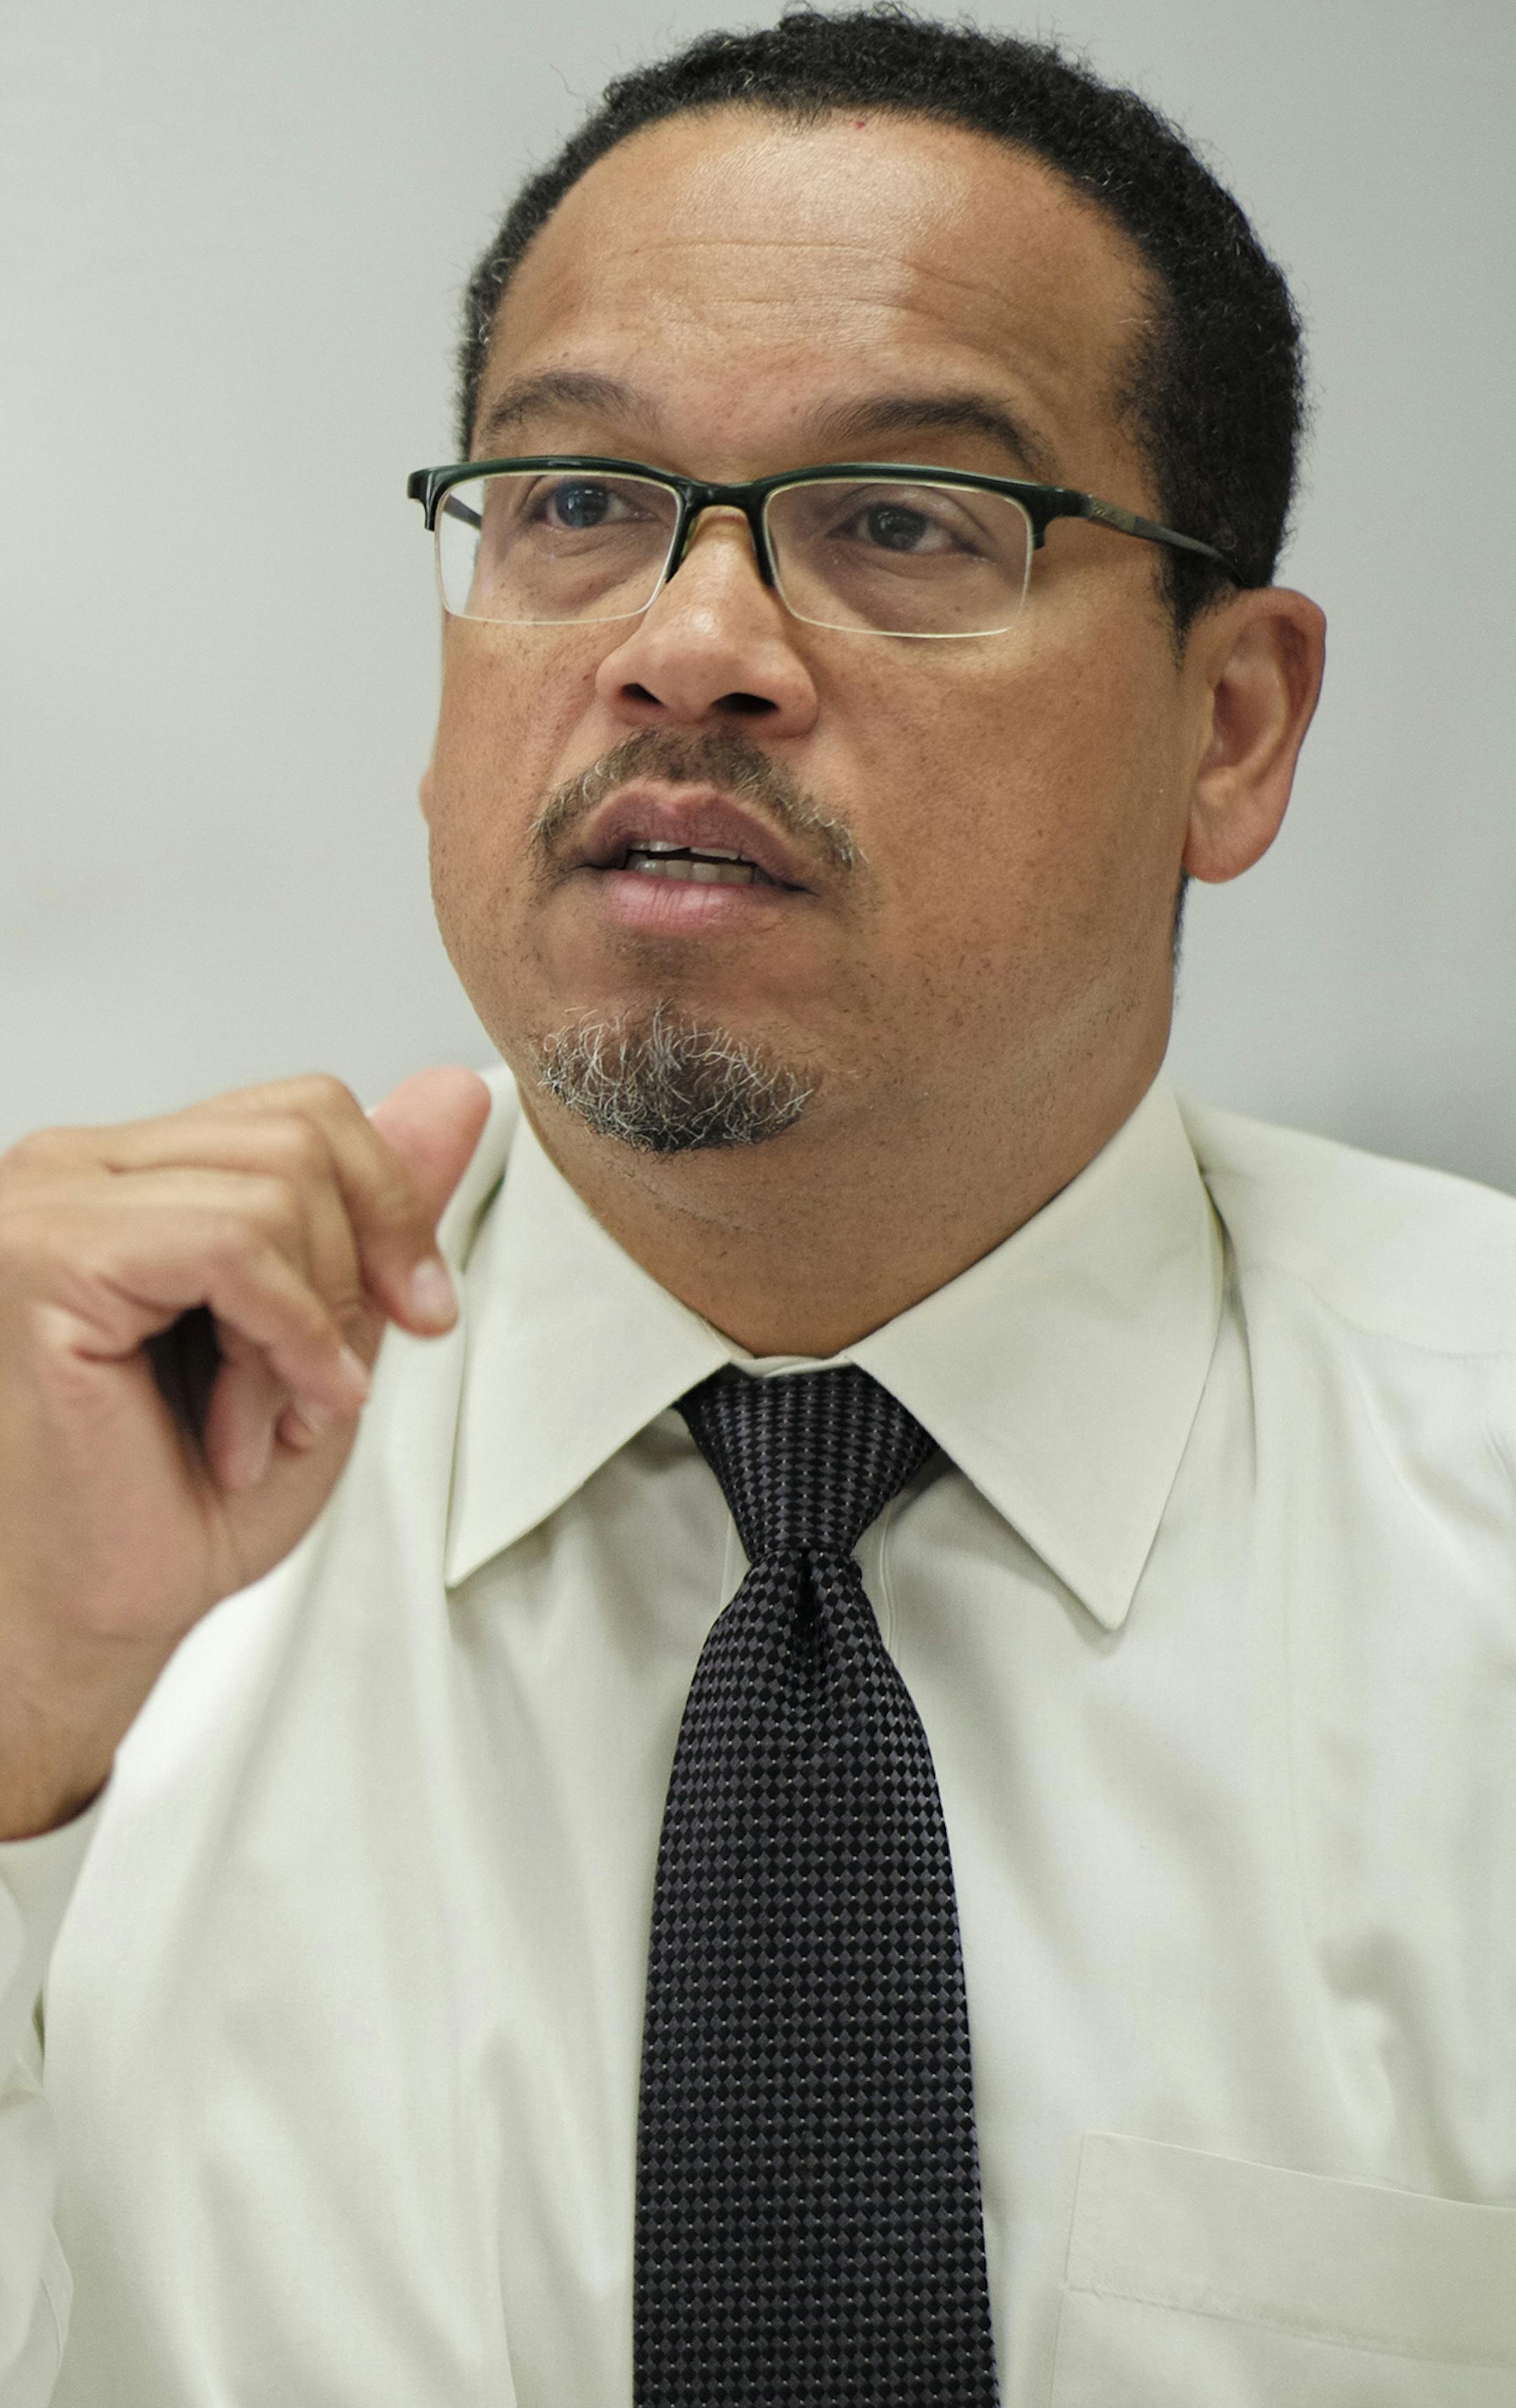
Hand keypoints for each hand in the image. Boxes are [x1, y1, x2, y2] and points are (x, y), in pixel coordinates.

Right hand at [0, 1065, 490, 1836]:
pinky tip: (258, 1422)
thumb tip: (454, 1093)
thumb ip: (378, 1214)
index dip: (390, 1206)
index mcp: (134, 1174)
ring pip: (277, 1184)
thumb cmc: (175, 1501)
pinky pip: (229, 1242)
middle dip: (356, 1269)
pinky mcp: (46, 1253)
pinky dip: (282, 1340)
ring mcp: (50, 1200)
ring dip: (309, 1327)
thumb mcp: (325, 1336)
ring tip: (271, 1420)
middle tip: (328, 1389)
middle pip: (303, 1130)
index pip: (303, 1109)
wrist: (88, 1618)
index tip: (419, 1313)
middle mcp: (80, 1167)